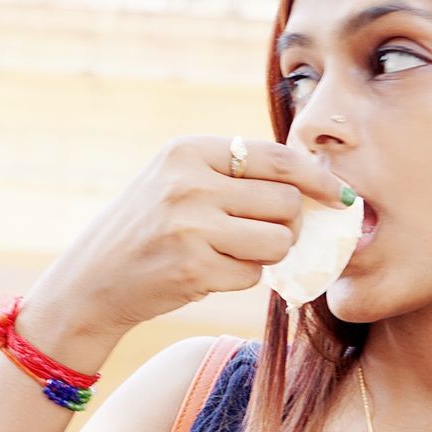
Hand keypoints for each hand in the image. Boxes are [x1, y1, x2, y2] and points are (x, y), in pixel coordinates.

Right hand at [26, 136, 351, 338]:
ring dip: (269, 253)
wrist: (91, 280)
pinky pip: (254, 275)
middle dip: (288, 224)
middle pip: (286, 202)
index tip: (341, 195)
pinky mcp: (193, 269)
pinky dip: (243, 278)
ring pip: (278, 240)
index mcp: (189, 151)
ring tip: (236, 252)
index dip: (318, 177)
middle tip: (266, 234)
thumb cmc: (145, 229)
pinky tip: (211, 273)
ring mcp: (190, 227)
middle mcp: (189, 183)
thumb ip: (234, 173)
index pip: (277, 157)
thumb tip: (314, 182)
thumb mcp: (177, 180)